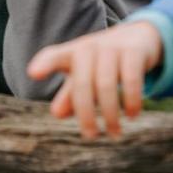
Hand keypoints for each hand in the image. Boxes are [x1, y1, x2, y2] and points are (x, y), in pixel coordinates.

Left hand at [26, 21, 163, 139]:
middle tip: (92, 136)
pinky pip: (130, 80)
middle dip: (86, 115)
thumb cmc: (104, 61)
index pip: (54, 56)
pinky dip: (131, 102)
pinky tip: (133, 115)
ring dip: (111, 115)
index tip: (33, 73)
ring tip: (115, 133)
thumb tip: (57, 113)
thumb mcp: (85, 76)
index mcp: (72, 53)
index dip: (44, 64)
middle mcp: (89, 47)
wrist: (139, 36)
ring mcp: (112, 47)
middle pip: (82, 85)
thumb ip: (70, 95)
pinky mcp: (134, 51)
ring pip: (106, 85)